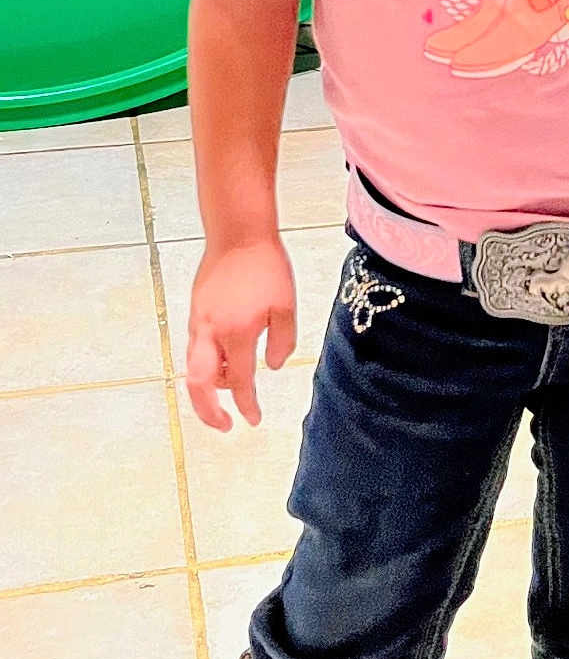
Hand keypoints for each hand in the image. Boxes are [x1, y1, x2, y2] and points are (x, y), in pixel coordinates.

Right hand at [186, 238, 296, 431]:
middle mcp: (210, 332)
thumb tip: (272, 367)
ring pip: (195, 367)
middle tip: (225, 425)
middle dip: (209, 412)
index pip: (240, 381)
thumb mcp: (285, 305)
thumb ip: (282, 341)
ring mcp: (199, 321)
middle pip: (200, 385)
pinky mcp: (195, 310)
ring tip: (231, 391)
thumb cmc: (266, 266)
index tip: (253, 421)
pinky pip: (196, 348)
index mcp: (237, 333)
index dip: (247, 405)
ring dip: (209, 387)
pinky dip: (207, 364)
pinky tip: (224, 362)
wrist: (238, 232)